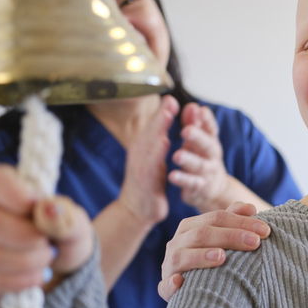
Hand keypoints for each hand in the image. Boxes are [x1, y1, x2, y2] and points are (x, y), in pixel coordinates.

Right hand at [0, 164, 92, 307]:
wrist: (57, 273)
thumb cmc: (60, 238)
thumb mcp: (75, 227)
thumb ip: (66, 217)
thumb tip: (48, 209)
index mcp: (1, 189)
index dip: (15, 195)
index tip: (36, 208)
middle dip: (26, 238)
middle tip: (48, 246)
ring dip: (26, 264)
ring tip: (45, 262)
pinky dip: (18, 283)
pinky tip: (33, 278)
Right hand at [118, 95, 178, 225]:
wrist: (135, 211)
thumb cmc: (147, 184)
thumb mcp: (152, 161)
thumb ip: (157, 143)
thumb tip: (162, 127)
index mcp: (143, 148)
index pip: (152, 127)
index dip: (161, 112)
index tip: (171, 97)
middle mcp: (139, 154)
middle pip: (150, 130)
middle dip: (160, 114)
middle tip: (170, 99)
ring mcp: (139, 166)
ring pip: (149, 143)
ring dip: (158, 127)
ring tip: (167, 114)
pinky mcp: (143, 180)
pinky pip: (150, 163)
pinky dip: (157, 151)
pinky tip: (164, 142)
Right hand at [158, 202, 271, 300]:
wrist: (194, 290)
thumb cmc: (213, 258)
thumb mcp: (222, 237)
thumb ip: (233, 220)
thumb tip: (251, 208)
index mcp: (191, 227)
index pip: (217, 218)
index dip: (242, 222)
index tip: (265, 230)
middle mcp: (178, 242)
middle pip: (203, 234)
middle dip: (230, 236)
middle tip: (255, 242)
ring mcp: (170, 265)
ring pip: (182, 256)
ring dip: (201, 256)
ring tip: (221, 257)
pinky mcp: (166, 287)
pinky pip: (165, 286)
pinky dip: (171, 284)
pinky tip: (181, 282)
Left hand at [168, 102, 237, 211]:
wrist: (214, 190)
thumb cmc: (203, 159)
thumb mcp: (200, 141)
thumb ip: (195, 124)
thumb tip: (193, 105)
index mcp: (211, 142)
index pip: (211, 129)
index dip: (207, 119)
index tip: (200, 109)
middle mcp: (212, 157)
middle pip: (208, 145)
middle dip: (198, 137)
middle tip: (186, 130)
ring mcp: (207, 173)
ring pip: (200, 165)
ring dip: (189, 160)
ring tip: (177, 155)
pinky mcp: (199, 188)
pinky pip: (192, 184)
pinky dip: (183, 180)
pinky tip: (172, 176)